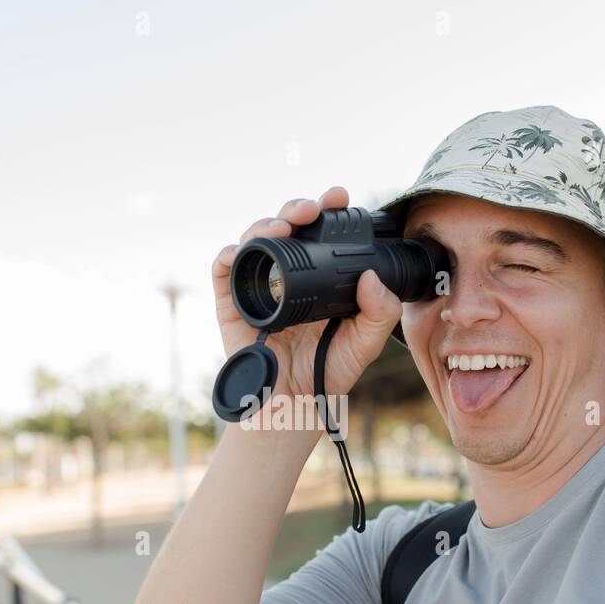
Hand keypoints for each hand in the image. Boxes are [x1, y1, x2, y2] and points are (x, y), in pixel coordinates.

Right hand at [211, 187, 401, 401]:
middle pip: (286, 227)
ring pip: (255, 239)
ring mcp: (257, 285)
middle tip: (314, 208)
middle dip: (298, 209)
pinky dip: (231, 253)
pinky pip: (224, 268)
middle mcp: (285, 274)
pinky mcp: (230, 301)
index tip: (340, 199)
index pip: (319, 234)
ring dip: (267, 224)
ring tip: (285, 226)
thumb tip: (372, 277)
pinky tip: (245, 250)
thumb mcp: (365, 343)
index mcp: (317, 276)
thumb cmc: (327, 372)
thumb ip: (380, 312)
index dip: (327, 212)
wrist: (294, 404)